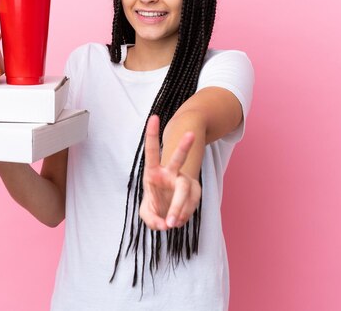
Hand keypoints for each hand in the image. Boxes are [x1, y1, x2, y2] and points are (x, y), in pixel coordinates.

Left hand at [139, 115, 200, 230]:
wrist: (169, 211)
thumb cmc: (155, 205)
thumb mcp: (146, 213)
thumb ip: (151, 218)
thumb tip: (165, 223)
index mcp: (153, 171)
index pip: (152, 150)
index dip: (151, 134)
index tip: (154, 117)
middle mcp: (169, 173)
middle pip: (177, 158)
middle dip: (184, 146)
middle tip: (191, 134)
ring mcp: (183, 181)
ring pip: (185, 187)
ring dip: (179, 206)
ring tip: (172, 222)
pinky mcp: (194, 192)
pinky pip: (190, 204)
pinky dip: (183, 216)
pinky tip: (177, 221)